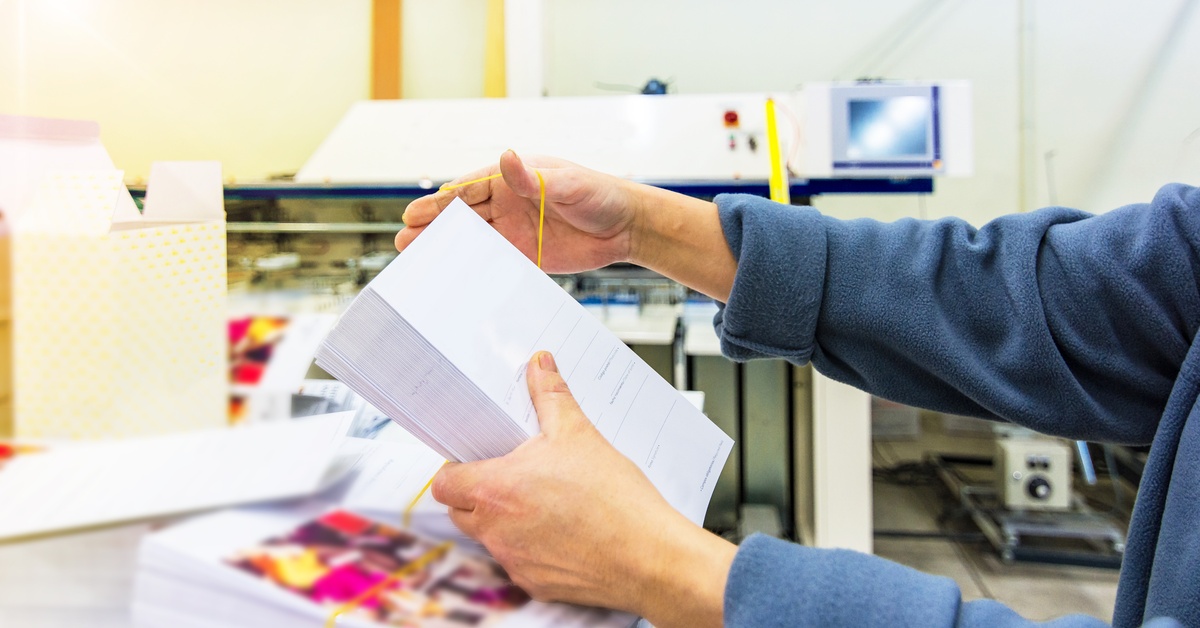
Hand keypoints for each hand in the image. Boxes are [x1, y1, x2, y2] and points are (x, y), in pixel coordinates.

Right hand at [397, 151, 641, 272]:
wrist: (627, 226)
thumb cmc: (601, 194)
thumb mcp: (567, 183)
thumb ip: (534, 177)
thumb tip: (506, 158)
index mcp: (512, 179)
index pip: (467, 190)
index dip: (440, 203)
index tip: (414, 213)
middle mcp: (508, 203)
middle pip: (462, 216)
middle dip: (433, 227)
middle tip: (404, 241)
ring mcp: (515, 230)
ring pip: (473, 240)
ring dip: (446, 249)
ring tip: (416, 259)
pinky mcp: (527, 255)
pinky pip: (494, 262)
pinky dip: (473, 269)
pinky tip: (453, 278)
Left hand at [431, 351, 735, 626]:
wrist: (649, 555)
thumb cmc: (615, 500)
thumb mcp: (579, 433)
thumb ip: (551, 395)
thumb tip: (539, 365)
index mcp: (496, 489)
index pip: (445, 482)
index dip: (456, 468)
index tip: (477, 459)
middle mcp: (496, 530)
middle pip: (460, 511)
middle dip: (477, 493)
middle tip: (511, 476)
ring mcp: (513, 560)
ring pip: (489, 537)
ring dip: (504, 520)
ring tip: (544, 501)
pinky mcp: (535, 583)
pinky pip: (517, 562)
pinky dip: (531, 547)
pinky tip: (562, 530)